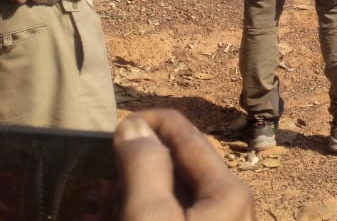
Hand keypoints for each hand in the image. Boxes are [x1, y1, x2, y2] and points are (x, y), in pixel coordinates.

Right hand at [114, 110, 254, 220]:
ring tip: (107, 193)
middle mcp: (232, 208)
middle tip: (104, 166)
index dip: (151, 124)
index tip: (114, 128)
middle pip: (182, 168)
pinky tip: (123, 213)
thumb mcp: (152, 218)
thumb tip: (135, 126)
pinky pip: (175, 217)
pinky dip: (150, 213)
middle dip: (143, 161)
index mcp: (229, 192)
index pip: (189, 137)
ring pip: (176, 198)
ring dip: (142, 190)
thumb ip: (144, 168)